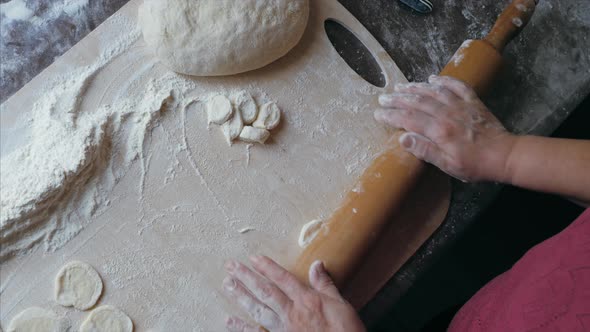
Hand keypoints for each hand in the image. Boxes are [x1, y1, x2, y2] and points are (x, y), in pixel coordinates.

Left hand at [222, 256, 365, 331]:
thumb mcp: (341, 305)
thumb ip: (325, 285)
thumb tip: (317, 264)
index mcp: (307, 300)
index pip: (283, 279)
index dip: (267, 267)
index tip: (253, 257)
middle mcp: (292, 313)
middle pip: (265, 291)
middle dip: (247, 277)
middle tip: (230, 266)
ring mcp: (284, 329)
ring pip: (258, 310)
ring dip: (241, 296)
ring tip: (227, 285)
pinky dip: (242, 328)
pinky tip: (229, 321)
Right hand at [375, 75, 516, 181]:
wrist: (505, 155)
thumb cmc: (475, 165)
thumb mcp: (448, 165)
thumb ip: (425, 150)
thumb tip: (403, 138)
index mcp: (439, 130)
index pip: (409, 119)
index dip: (391, 115)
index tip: (378, 113)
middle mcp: (447, 114)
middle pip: (417, 102)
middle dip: (398, 99)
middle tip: (383, 97)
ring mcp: (461, 105)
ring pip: (433, 91)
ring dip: (415, 87)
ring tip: (401, 86)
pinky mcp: (473, 102)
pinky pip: (457, 86)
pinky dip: (444, 81)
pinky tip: (433, 78)